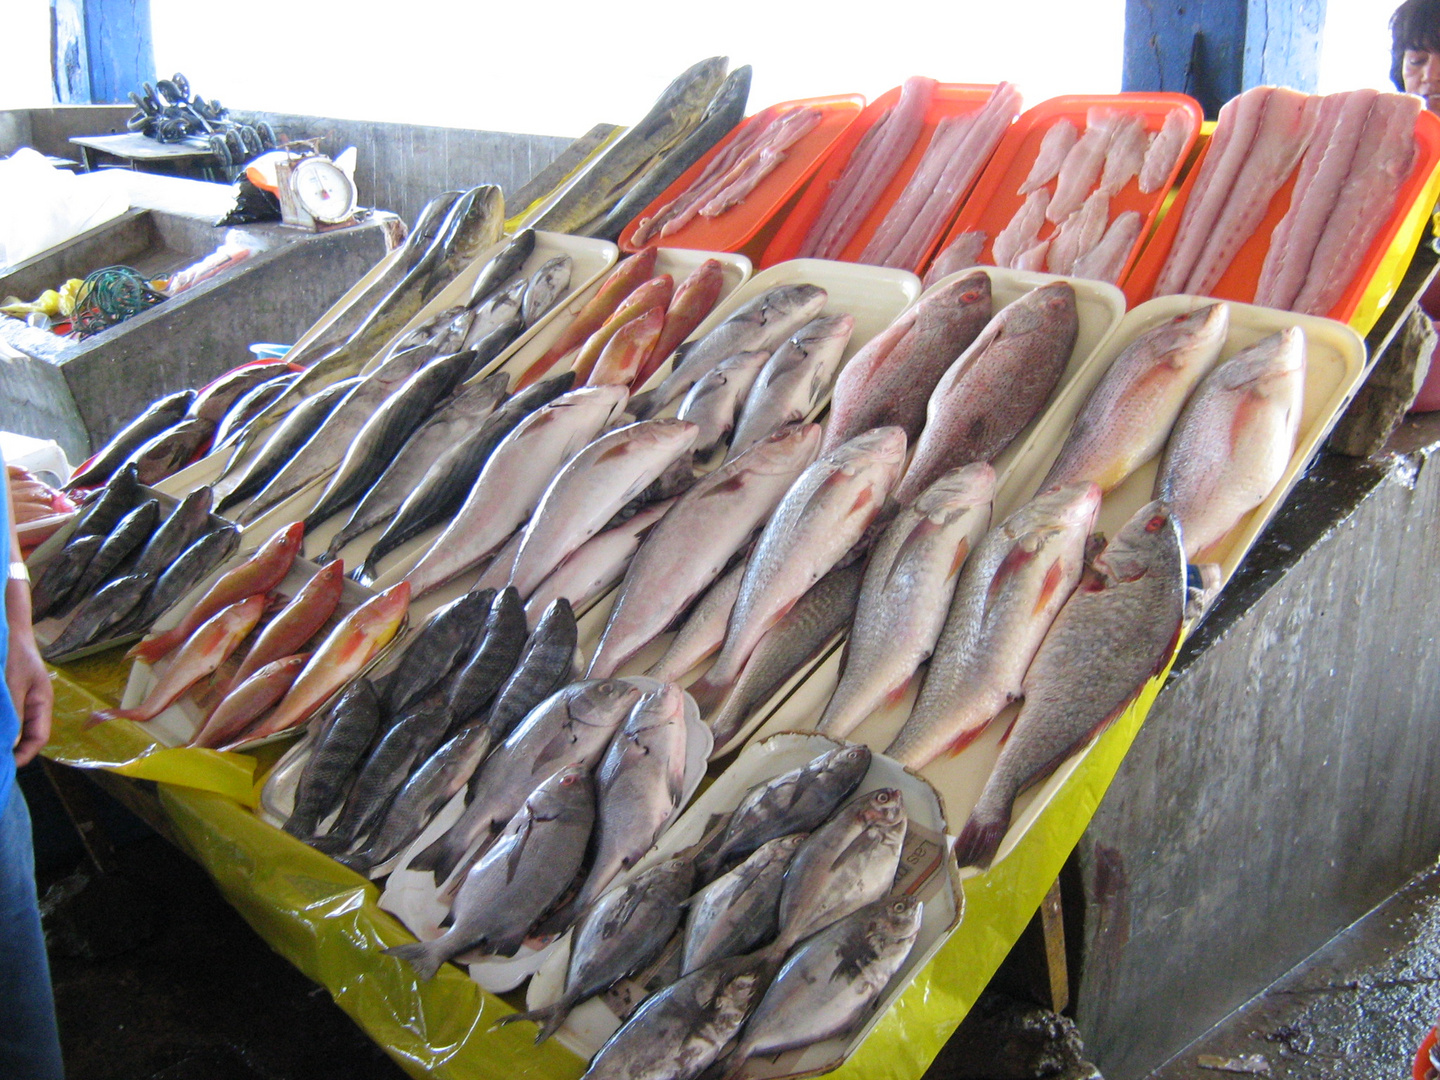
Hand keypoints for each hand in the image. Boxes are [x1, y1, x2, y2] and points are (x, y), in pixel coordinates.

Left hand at [8, 603, 51, 768]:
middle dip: (9, 751)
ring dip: (3, 738)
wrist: (5, 628)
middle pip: (23, 738)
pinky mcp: (5, 697)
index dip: (22, 756)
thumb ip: (12, 712)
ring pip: (11, 729)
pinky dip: (0, 725)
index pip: (37, 739)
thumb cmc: (12, 653)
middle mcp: (30, 707)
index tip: (5, 766)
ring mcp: (17, 702)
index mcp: (40, 704)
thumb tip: (8, 744)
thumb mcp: (13, 682)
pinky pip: (5, 718)